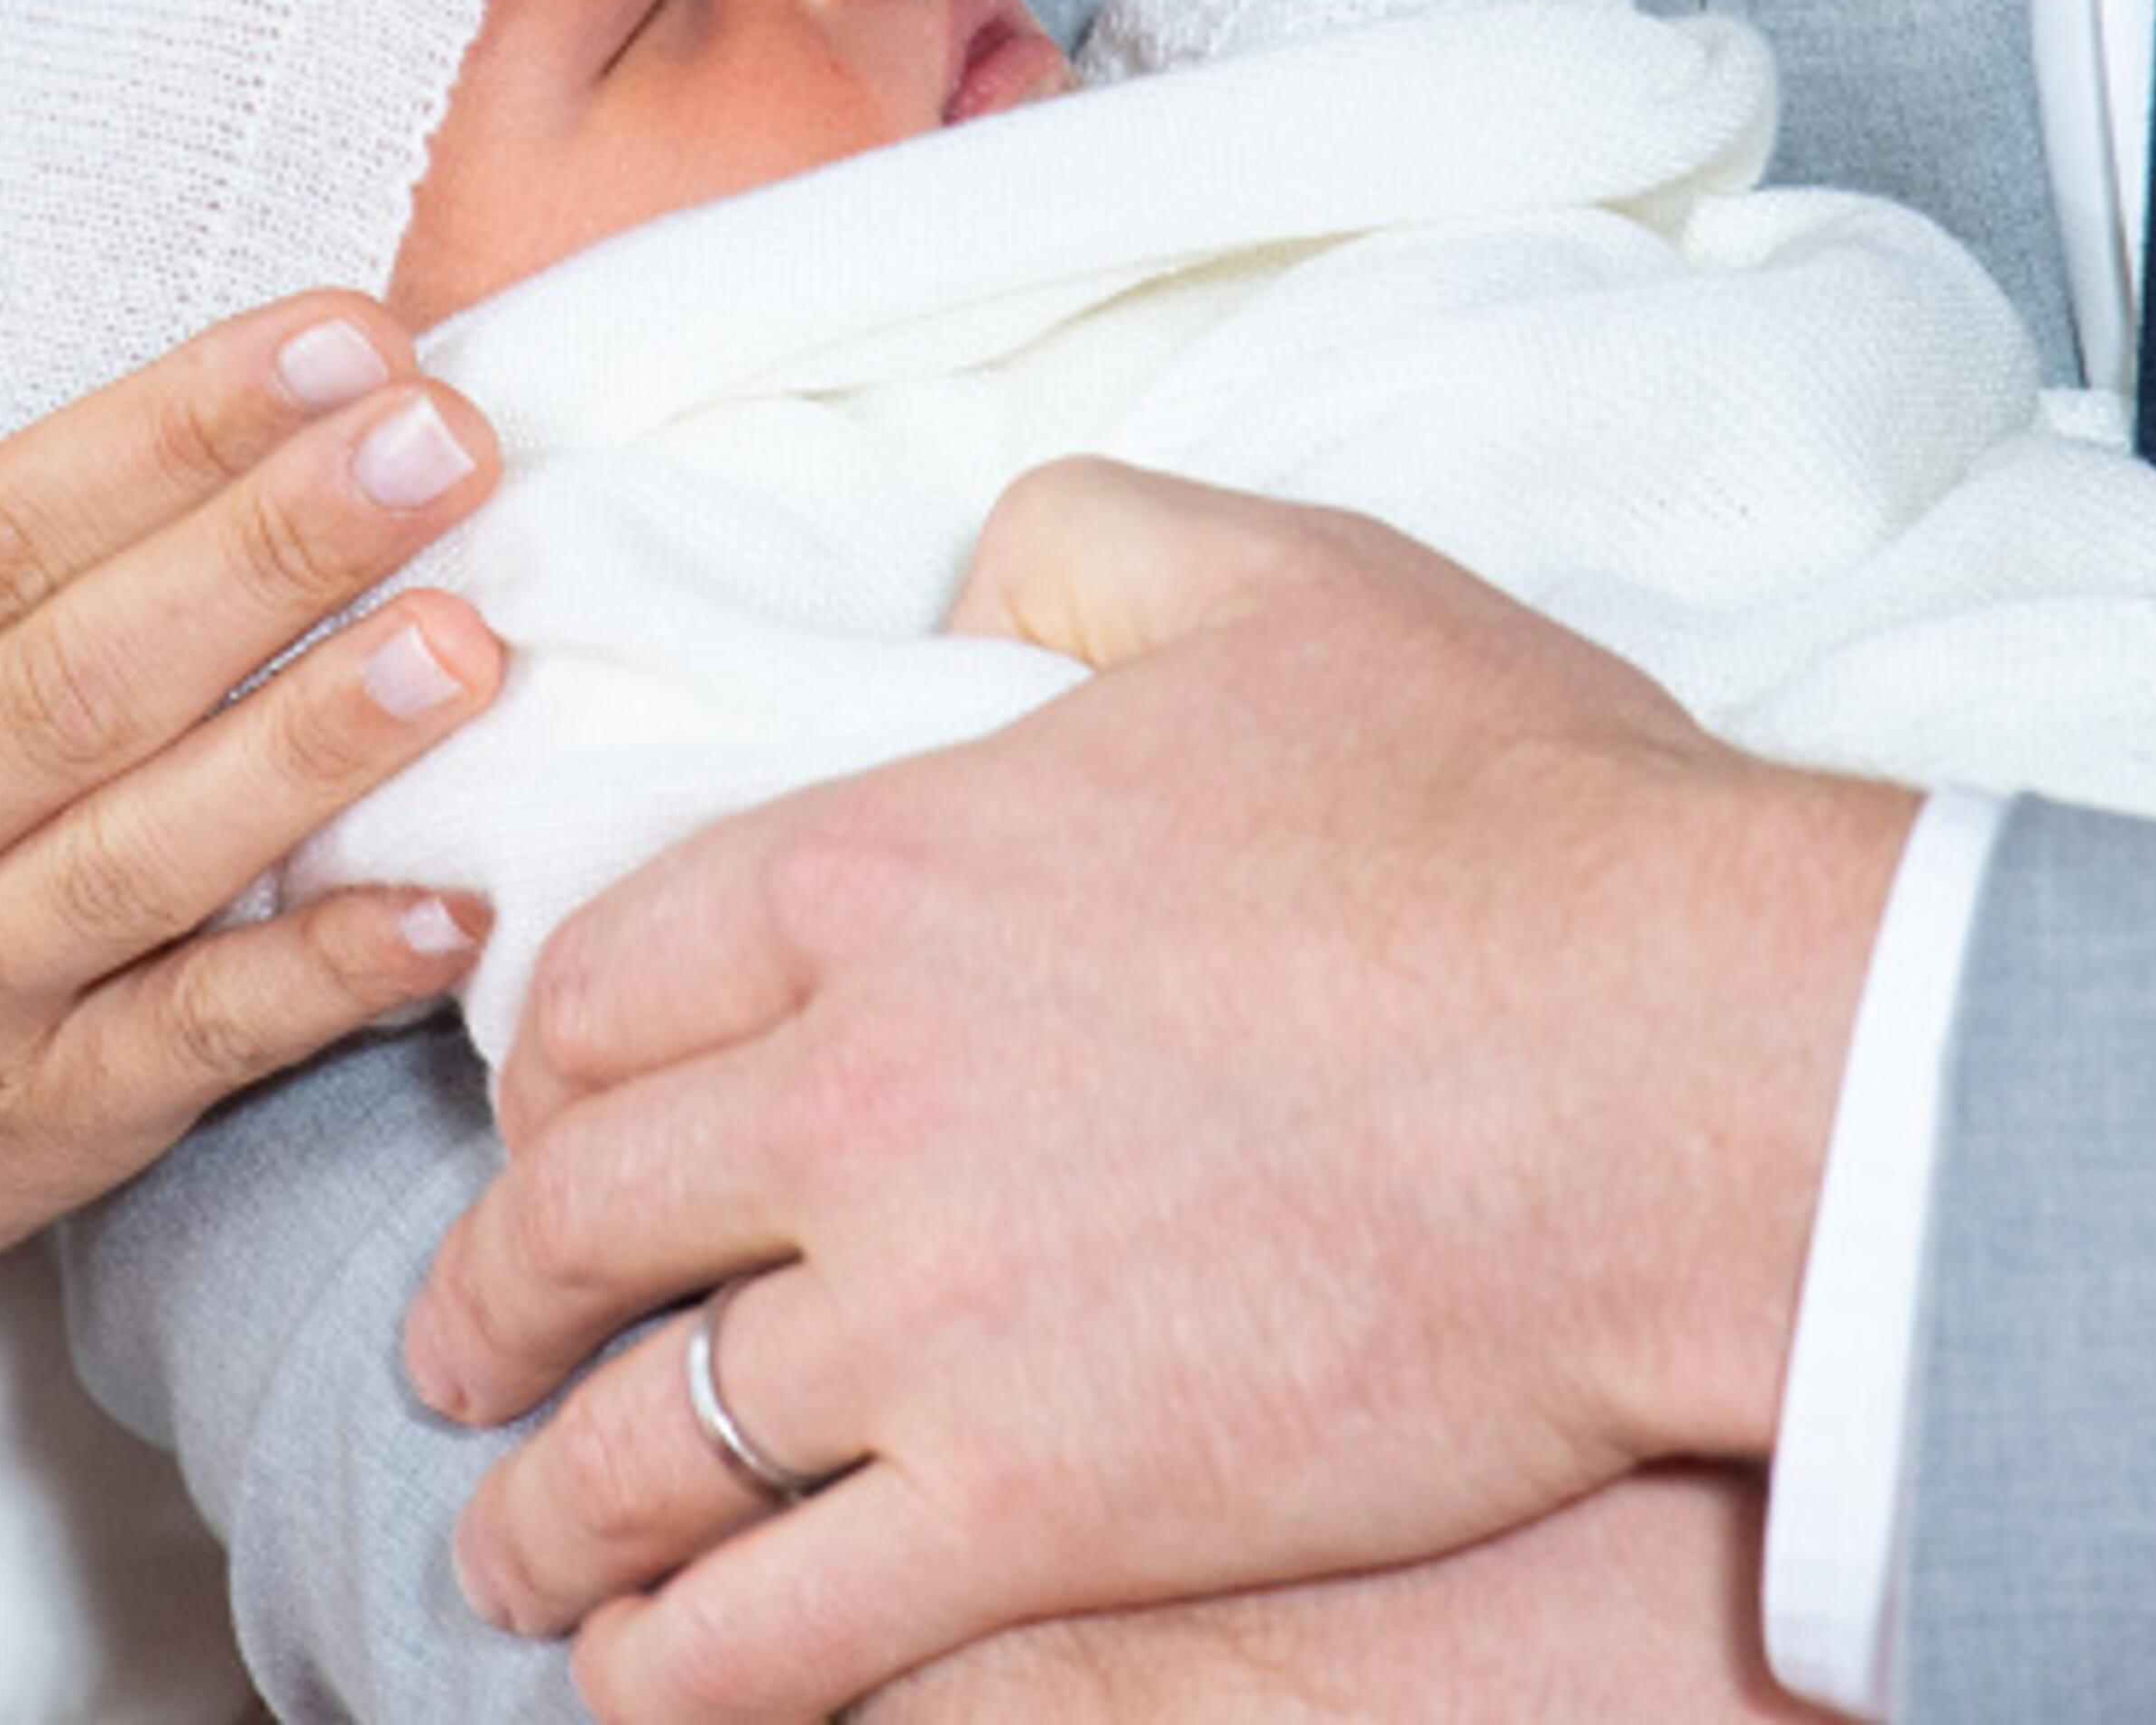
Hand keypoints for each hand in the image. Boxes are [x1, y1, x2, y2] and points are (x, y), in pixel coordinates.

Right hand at [0, 0, 509, 1363]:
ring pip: (148, 867)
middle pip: (77, 687)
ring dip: (320, 754)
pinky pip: (186, 1054)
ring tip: (480, 633)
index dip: (159, 434)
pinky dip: (319, 987)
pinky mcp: (25, 1136)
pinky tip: (455, 906)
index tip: (335, 325)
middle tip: (457, 432)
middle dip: (275, 553)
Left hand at [404, 459, 1912, 1720]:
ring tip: (518, 1554)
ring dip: (547, 1516)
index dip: (539, 1076)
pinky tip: (648, 1683)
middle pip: (572, 1220)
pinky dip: (679, 1675)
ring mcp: (928, 1316)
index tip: (537, 1129)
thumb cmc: (1512, 815)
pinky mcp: (1038, 1507)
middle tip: (462, 1350)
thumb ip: (1076, 544)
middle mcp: (848, 1093)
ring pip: (642, 1448)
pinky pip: (779, 1632)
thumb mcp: (1278, 581)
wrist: (1693, 1059)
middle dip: (487, 1302)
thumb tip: (970, 576)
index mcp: (874, 874)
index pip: (599, 988)